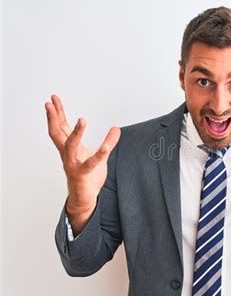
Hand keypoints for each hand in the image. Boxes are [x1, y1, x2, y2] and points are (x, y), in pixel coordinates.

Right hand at [45, 94, 120, 216]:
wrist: (85, 197)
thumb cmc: (88, 176)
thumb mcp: (101, 155)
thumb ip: (107, 142)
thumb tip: (116, 127)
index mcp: (69, 148)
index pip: (61, 127)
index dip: (57, 113)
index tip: (53, 98)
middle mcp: (67, 154)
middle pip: (57, 133)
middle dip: (53, 118)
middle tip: (49, 104)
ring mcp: (72, 164)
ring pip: (70, 146)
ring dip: (76, 133)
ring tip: (82, 119)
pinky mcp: (81, 174)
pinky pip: (91, 163)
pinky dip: (100, 154)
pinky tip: (107, 147)